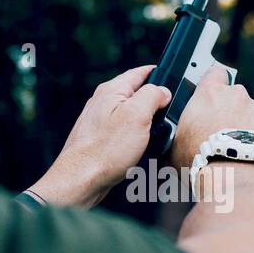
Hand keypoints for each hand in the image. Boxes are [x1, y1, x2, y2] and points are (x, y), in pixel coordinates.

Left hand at [27, 65, 170, 207]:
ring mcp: (101, 122)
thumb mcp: (137, 116)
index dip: (159, 74)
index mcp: (112, 91)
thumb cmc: (104, 151)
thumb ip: (152, 96)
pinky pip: (125, 134)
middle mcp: (103, 103)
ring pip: (132, 117)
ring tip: (153, 139)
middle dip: (155, 105)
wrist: (80, 180)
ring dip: (147, 126)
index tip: (173, 79)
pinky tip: (139, 151)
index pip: (140, 72)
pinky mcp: (100, 139)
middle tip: (166, 118)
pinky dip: (137, 141)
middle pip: (137, 95)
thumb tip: (163, 91)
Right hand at [171, 66, 253, 173]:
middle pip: (235, 98)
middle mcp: (238, 96)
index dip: (214, 83)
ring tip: (239, 152)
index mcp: (211, 94)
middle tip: (222, 137)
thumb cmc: (200, 163)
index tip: (212, 97)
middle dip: (231, 113)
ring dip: (249, 129)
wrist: (233, 180)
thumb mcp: (176, 144)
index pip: (215, 73)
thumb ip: (182, 130)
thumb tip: (175, 139)